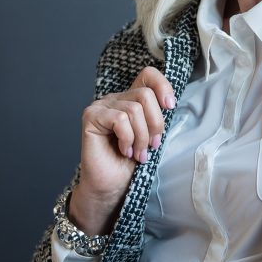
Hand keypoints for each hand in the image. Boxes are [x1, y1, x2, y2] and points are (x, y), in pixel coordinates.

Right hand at [70, 67, 175, 234]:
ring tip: (137, 153)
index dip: (162, 85)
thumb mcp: (152, 135)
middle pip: (145, 95)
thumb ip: (157, 116)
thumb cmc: (131, 163)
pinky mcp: (91, 117)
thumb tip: (170, 102)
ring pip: (134, 109)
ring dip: (141, 137)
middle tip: (152, 146)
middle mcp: (114, 99)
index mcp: (130, 100)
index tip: (170, 106)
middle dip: (155, 124)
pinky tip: (124, 150)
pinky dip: (127, 138)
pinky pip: (120, 119)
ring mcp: (101, 106)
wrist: (112, 186)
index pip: (148, 75)